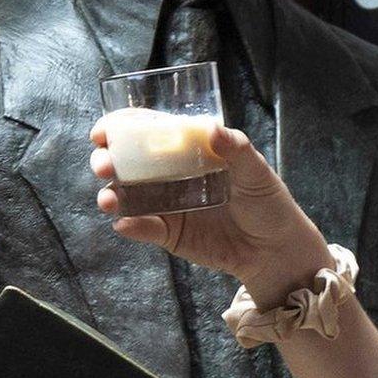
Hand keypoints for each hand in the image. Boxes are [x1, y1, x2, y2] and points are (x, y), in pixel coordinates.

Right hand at [90, 119, 330, 301]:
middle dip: (106, 160)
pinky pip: (143, 228)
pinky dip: (131, 225)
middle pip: (126, 162)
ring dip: (111, 195)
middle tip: (103, 165)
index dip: (120, 128)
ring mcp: (166, 205)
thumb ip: (236, 149)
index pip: (146, 132)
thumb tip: (212, 129)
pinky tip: (125, 224)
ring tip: (108, 200)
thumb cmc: (267, 202)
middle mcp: (169, 175)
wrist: (275, 249)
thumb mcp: (256, 171)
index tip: (104, 131)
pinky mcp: (168, 234)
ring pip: (127, 196)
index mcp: (186, 151)